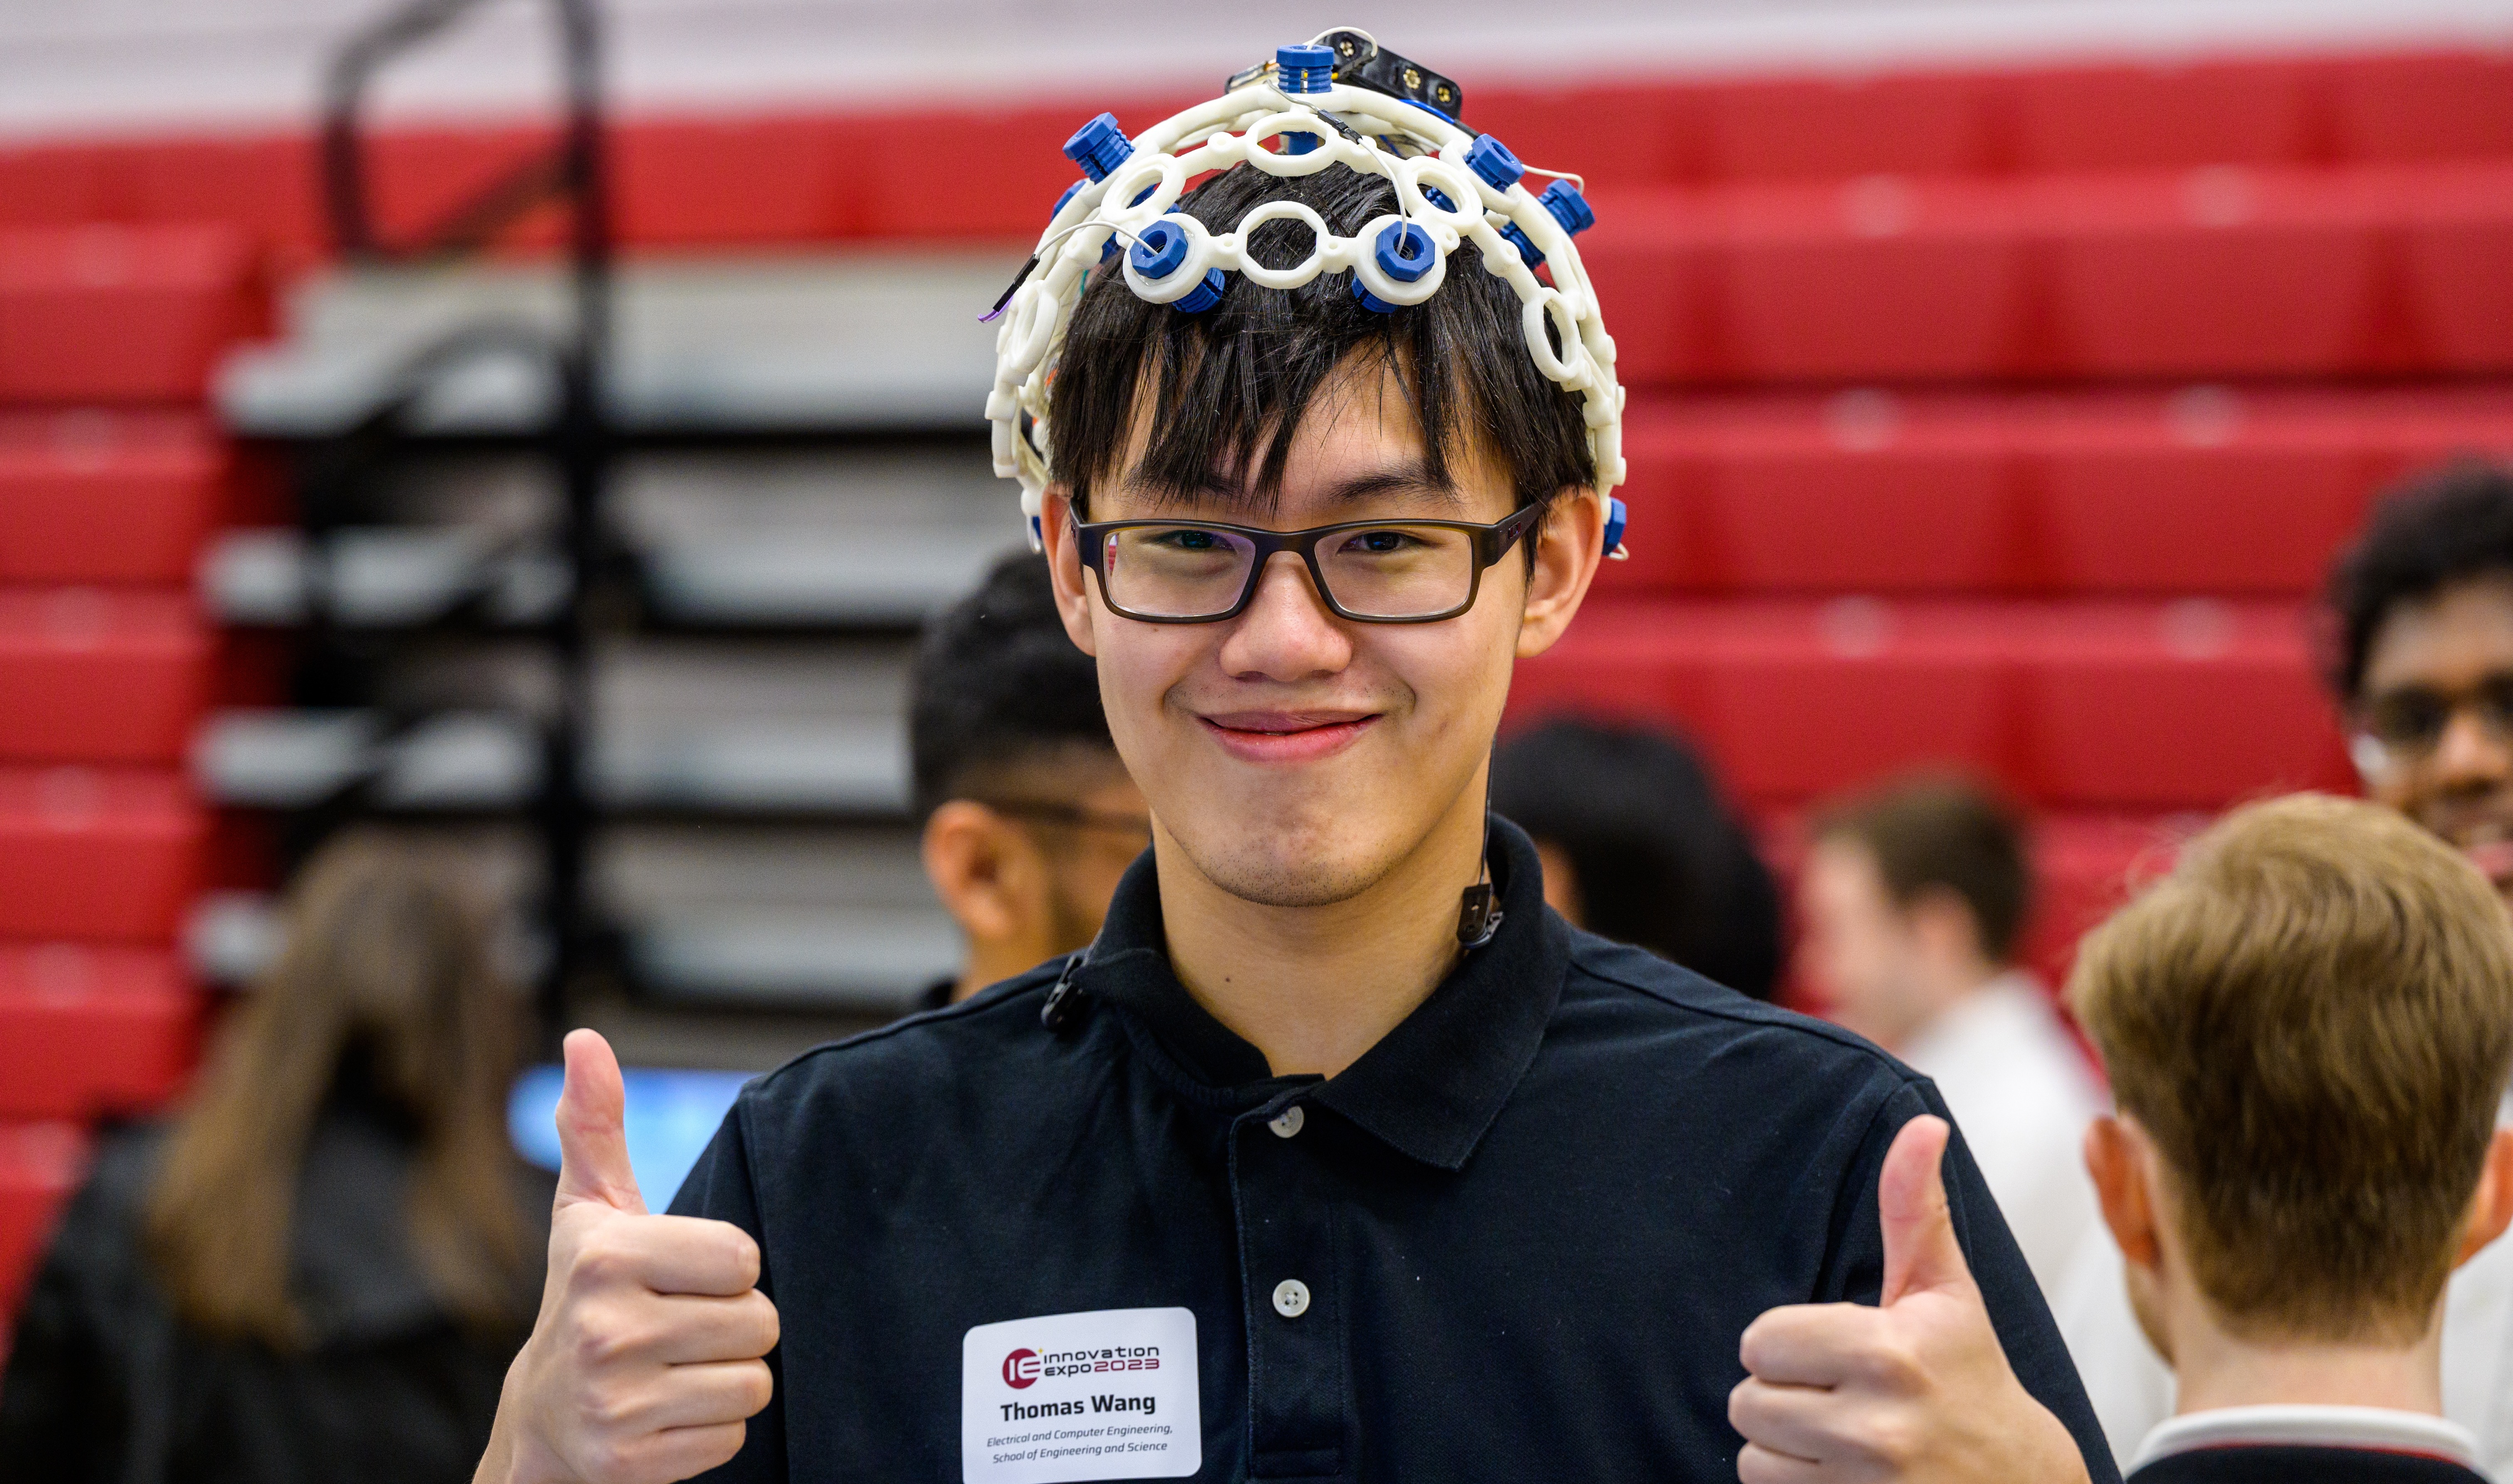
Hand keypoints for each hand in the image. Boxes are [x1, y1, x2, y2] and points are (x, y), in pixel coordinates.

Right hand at [476, 1030, 779, 1483]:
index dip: (727, 1269)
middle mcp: (608, 1331)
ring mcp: (617, 1403)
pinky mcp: (633, 1462)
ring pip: (754, 1383)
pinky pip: (733, 1438)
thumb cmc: (582, 1299)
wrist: (541, 1420)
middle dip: (733, 1325)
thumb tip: (584, 1039)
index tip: (683, 1276)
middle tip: (680, 1327)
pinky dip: (710, 1430)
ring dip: (727, 1378)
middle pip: (759, 1323)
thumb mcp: (587, 1212)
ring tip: (674, 1369)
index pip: (744, 1259)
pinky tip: (666, 1412)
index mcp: (607, 1258)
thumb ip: (595, 1124)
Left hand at [1728, 1116, 2088, 1483]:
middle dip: (1783, 1399)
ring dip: (1786, 1452)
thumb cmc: (1970, 1377)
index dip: (1790, 1345)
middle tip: (1843, 1400)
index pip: (1760, 1340)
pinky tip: (1847, 1482)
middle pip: (1747, 1401)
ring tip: (1847, 1445)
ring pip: (1752, 1457)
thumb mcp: (1946, 1293)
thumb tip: (1922, 1123)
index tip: (1840, 1354)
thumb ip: (1916, 1208)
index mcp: (1889, 1353)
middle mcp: (1876, 1428)